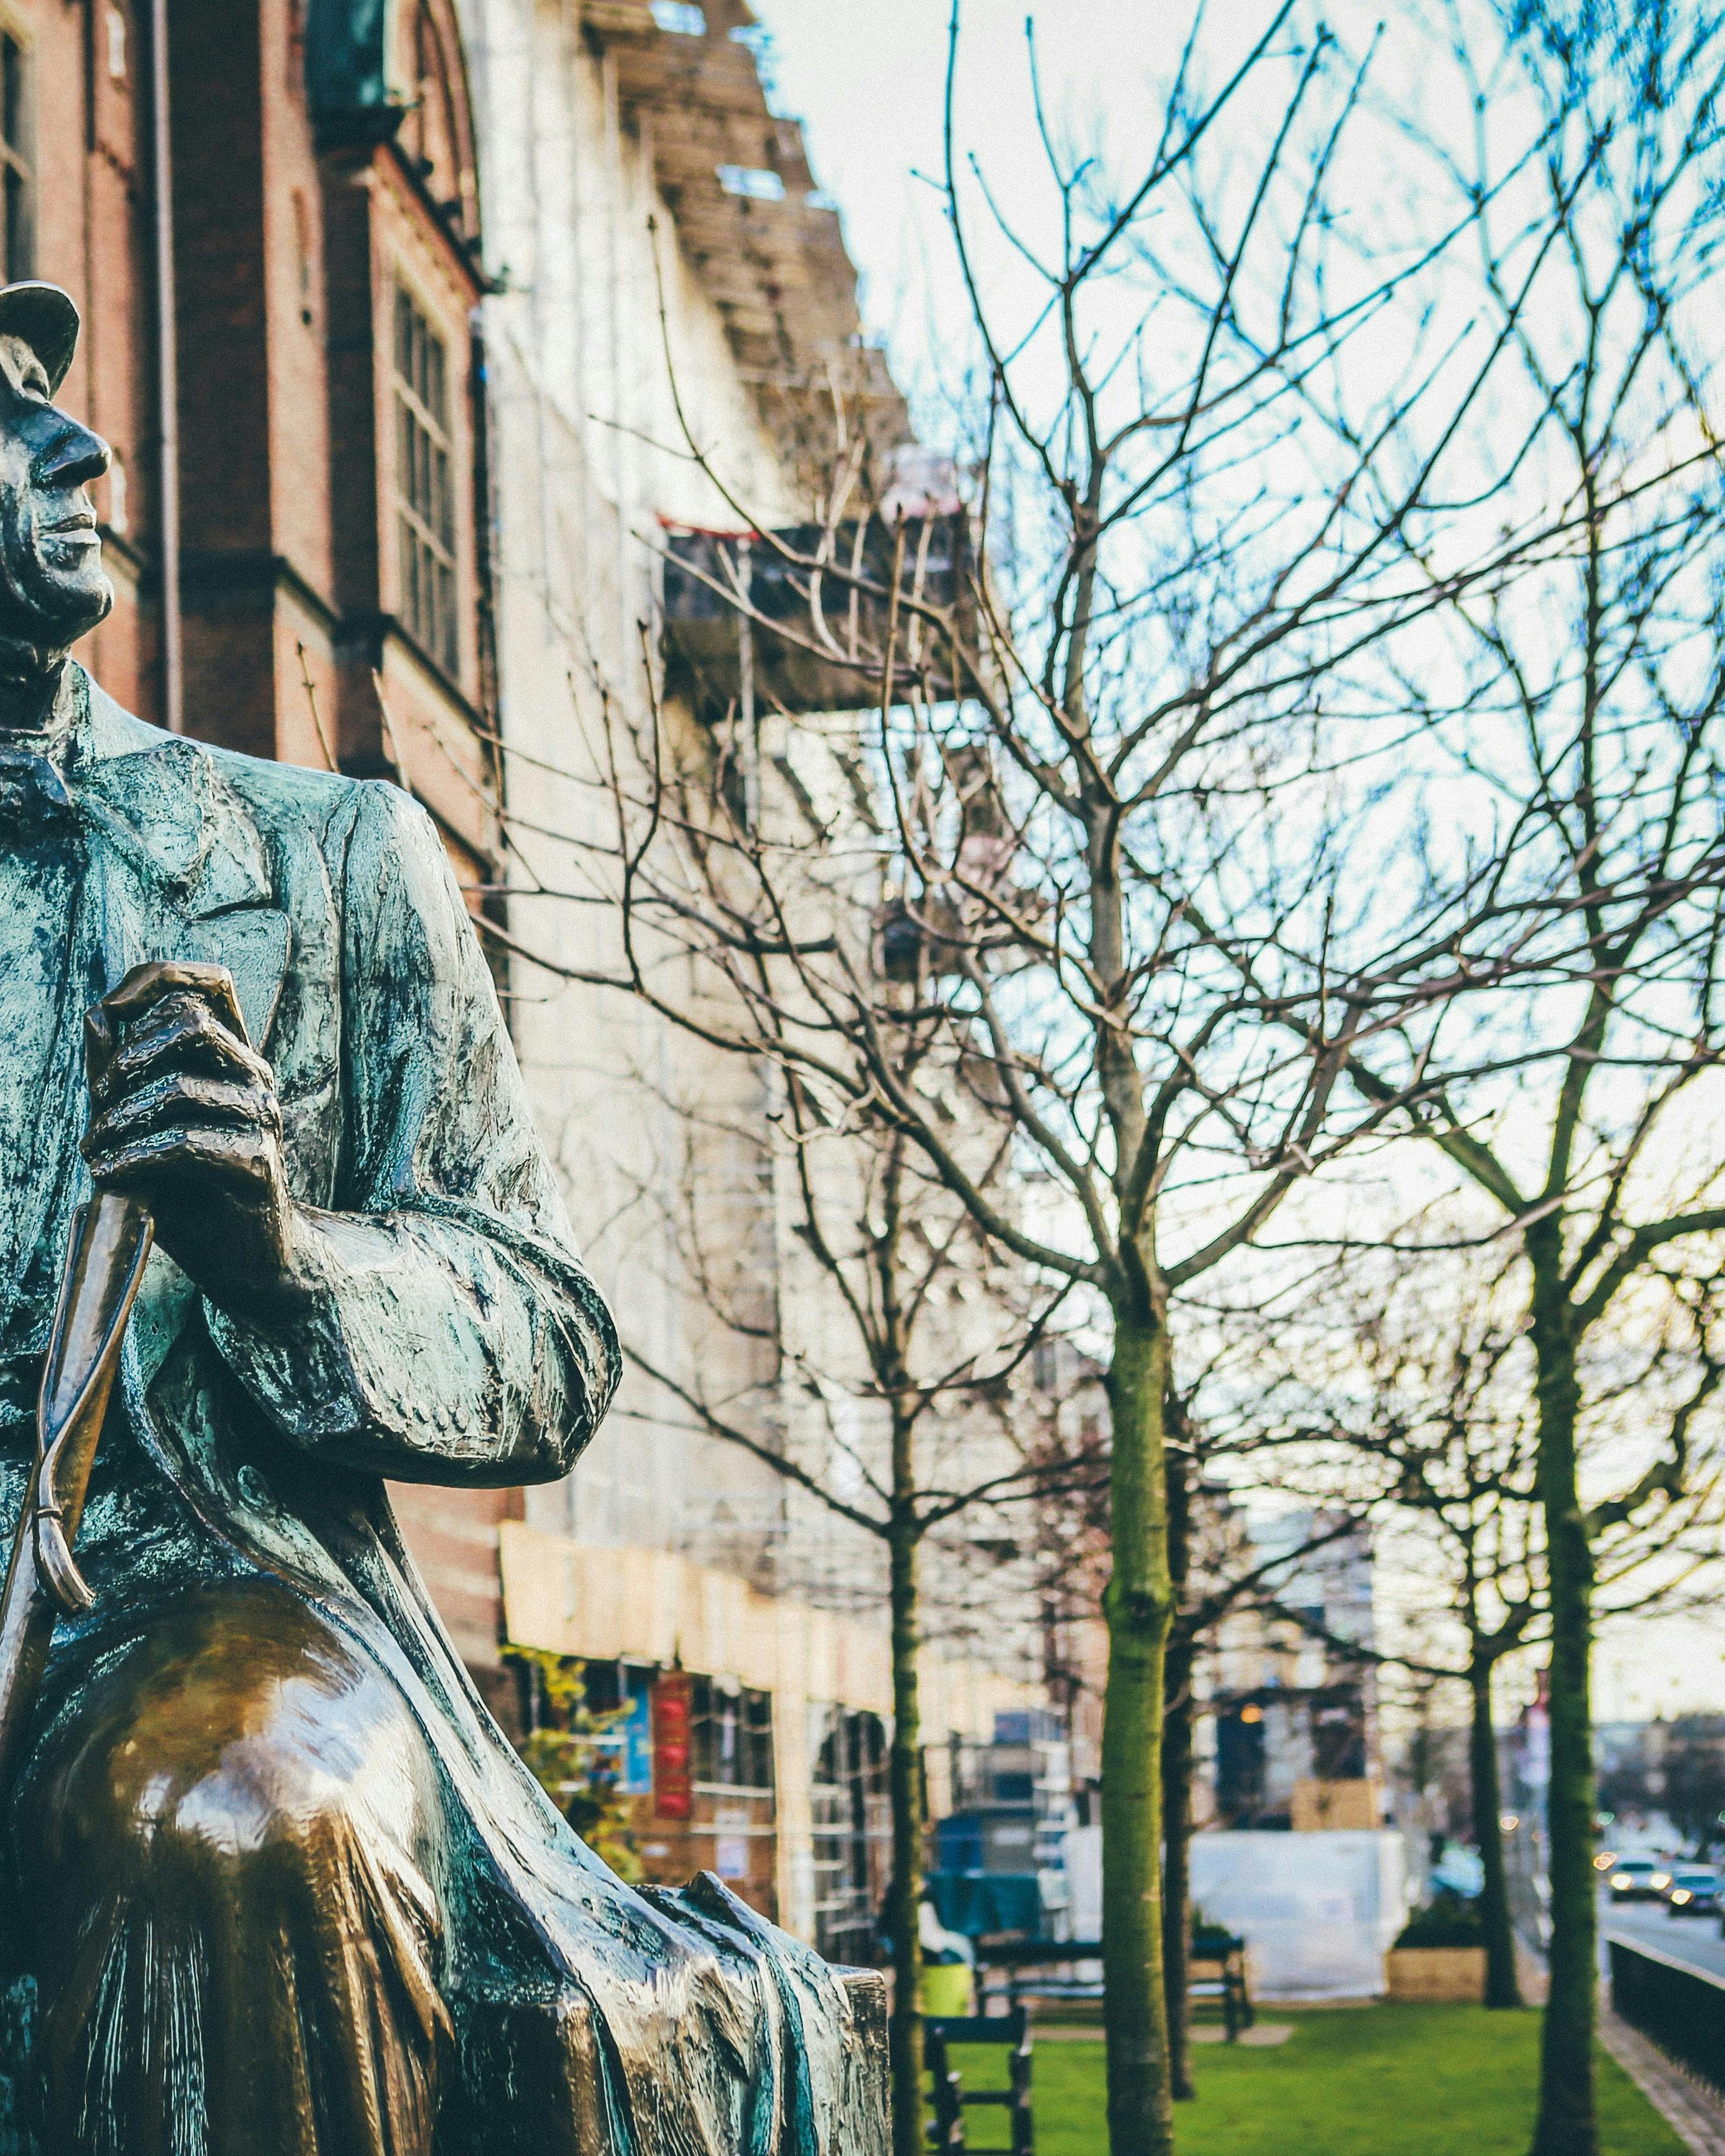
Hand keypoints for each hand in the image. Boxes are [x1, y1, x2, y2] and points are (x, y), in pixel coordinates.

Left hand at [80, 962, 308, 1316]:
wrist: (242, 1261)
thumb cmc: (189, 1190)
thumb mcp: (141, 1124)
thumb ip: (119, 1073)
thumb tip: (97, 1016)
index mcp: (232, 1056)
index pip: (208, 982)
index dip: (154, 980)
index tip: (109, 1014)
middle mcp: (254, 1076)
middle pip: (190, 1020)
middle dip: (126, 1057)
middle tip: (99, 1100)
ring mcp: (262, 1118)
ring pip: (179, 1084)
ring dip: (119, 1117)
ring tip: (95, 1148)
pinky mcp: (258, 1164)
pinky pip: (184, 1143)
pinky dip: (132, 1157)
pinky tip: (107, 1174)